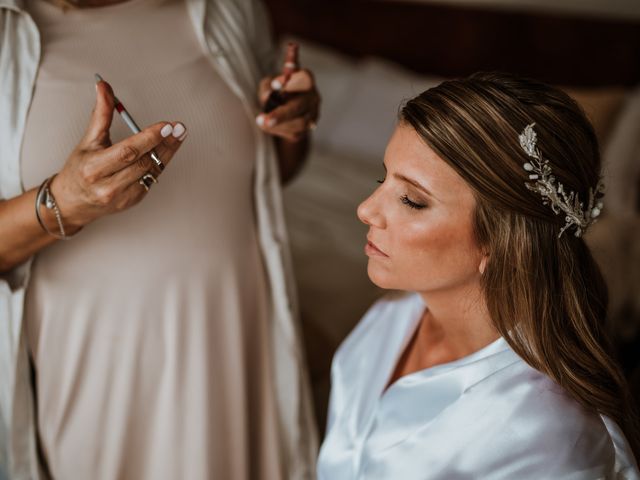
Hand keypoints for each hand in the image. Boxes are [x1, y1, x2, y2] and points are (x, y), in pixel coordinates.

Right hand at [50, 80, 186, 229]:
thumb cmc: (79, 169)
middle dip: (165, 143)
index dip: (149, 138)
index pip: (128, 151)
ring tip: (179, 135)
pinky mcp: (133, 200)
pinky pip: (151, 179)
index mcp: (94, 168)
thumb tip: (104, 86)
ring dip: (167, 152)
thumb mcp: (88, 140)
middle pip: (144, 161)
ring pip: (152, 171)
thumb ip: (100, 114)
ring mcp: (123, 196)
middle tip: (179, 128)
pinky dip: (159, 163)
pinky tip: (166, 150)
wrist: (73, 202)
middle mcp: (108, 185)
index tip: (167, 125)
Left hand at [255, 69, 320, 141]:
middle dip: (281, 114)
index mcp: (306, 80)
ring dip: (278, 124)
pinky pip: (295, 133)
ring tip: (260, 121)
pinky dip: (278, 130)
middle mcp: (313, 96)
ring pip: (300, 123)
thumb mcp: (268, 85)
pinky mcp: (308, 127)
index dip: (291, 81)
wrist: (282, 110)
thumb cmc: (276, 92)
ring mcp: (313, 113)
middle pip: (300, 105)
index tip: (274, 84)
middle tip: (263, 119)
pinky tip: (267, 126)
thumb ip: (268, 87)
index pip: (305, 77)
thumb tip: (267, 96)